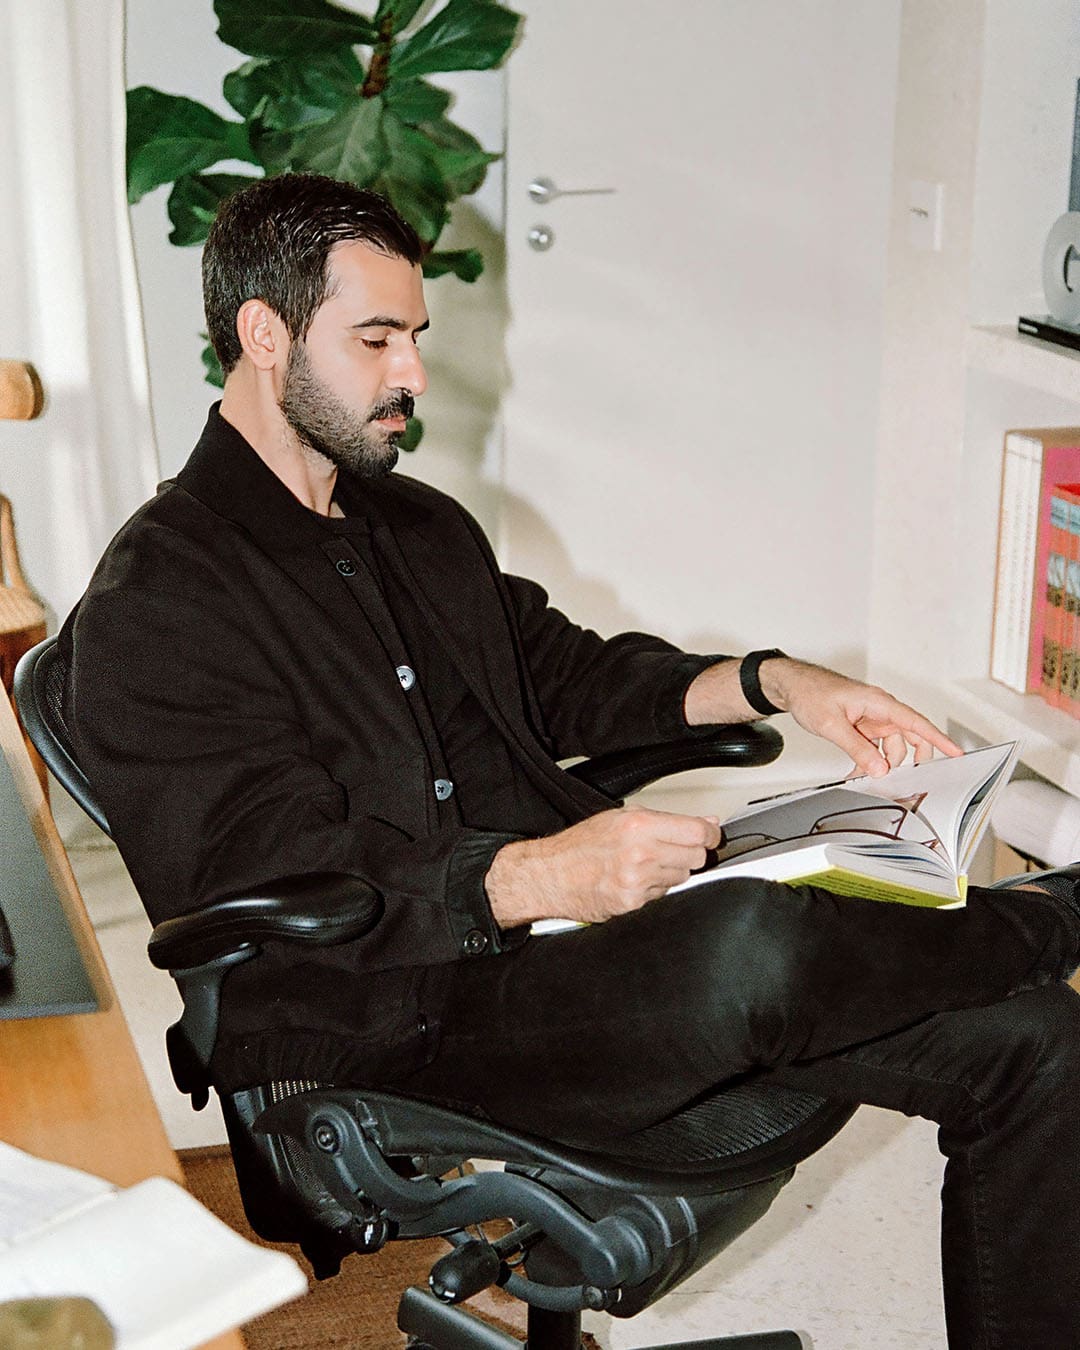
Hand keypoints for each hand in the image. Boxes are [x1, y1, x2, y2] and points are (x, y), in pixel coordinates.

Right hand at [485, 807, 721, 928]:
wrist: (549, 875)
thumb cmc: (580, 846)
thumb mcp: (620, 818)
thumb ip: (665, 820)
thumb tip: (705, 824)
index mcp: (639, 825)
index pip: (698, 832)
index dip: (711, 834)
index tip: (712, 835)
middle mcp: (641, 853)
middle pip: (696, 856)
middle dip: (689, 852)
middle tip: (669, 848)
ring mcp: (638, 881)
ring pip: (682, 877)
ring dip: (671, 871)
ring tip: (644, 864)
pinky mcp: (633, 903)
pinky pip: (663, 895)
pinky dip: (654, 889)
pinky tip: (634, 880)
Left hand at [760, 658, 961, 777]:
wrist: (792, 685)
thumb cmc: (811, 692)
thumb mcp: (832, 725)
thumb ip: (857, 748)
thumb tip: (879, 768)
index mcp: (879, 703)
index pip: (916, 722)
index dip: (938, 739)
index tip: (956, 752)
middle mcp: (880, 710)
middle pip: (909, 737)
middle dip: (911, 759)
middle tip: (909, 779)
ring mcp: (871, 718)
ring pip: (891, 746)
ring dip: (883, 764)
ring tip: (867, 778)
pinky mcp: (861, 726)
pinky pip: (874, 747)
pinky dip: (870, 760)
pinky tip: (858, 771)